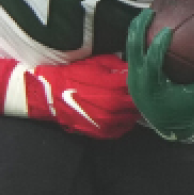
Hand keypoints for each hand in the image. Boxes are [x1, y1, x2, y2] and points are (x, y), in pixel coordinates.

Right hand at [27, 56, 141, 139]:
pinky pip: (123, 130)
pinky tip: (120, 115)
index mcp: (114, 86)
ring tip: (128, 104)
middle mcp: (114, 105)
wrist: (52, 94)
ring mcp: (108, 121)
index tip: (141, 79)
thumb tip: (132, 68)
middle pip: (139, 103)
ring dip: (133, 111)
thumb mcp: (97, 62)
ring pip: (133, 117)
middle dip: (140, 97)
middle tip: (138, 92)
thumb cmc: (74, 76)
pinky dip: (124, 123)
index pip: (140, 85)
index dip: (141, 82)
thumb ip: (118, 65)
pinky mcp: (102, 132)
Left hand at [126, 9, 193, 141]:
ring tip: (146, 14)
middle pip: (132, 49)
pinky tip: (147, 28)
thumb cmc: (185, 112)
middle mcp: (137, 81)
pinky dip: (138, 39)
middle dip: (139, 28)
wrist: (168, 127)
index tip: (168, 30)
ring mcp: (133, 77)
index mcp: (151, 86)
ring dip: (136, 31)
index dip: (158, 44)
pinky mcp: (133, 75)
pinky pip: (133, 53)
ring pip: (129, 48)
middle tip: (150, 12)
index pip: (151, 61)